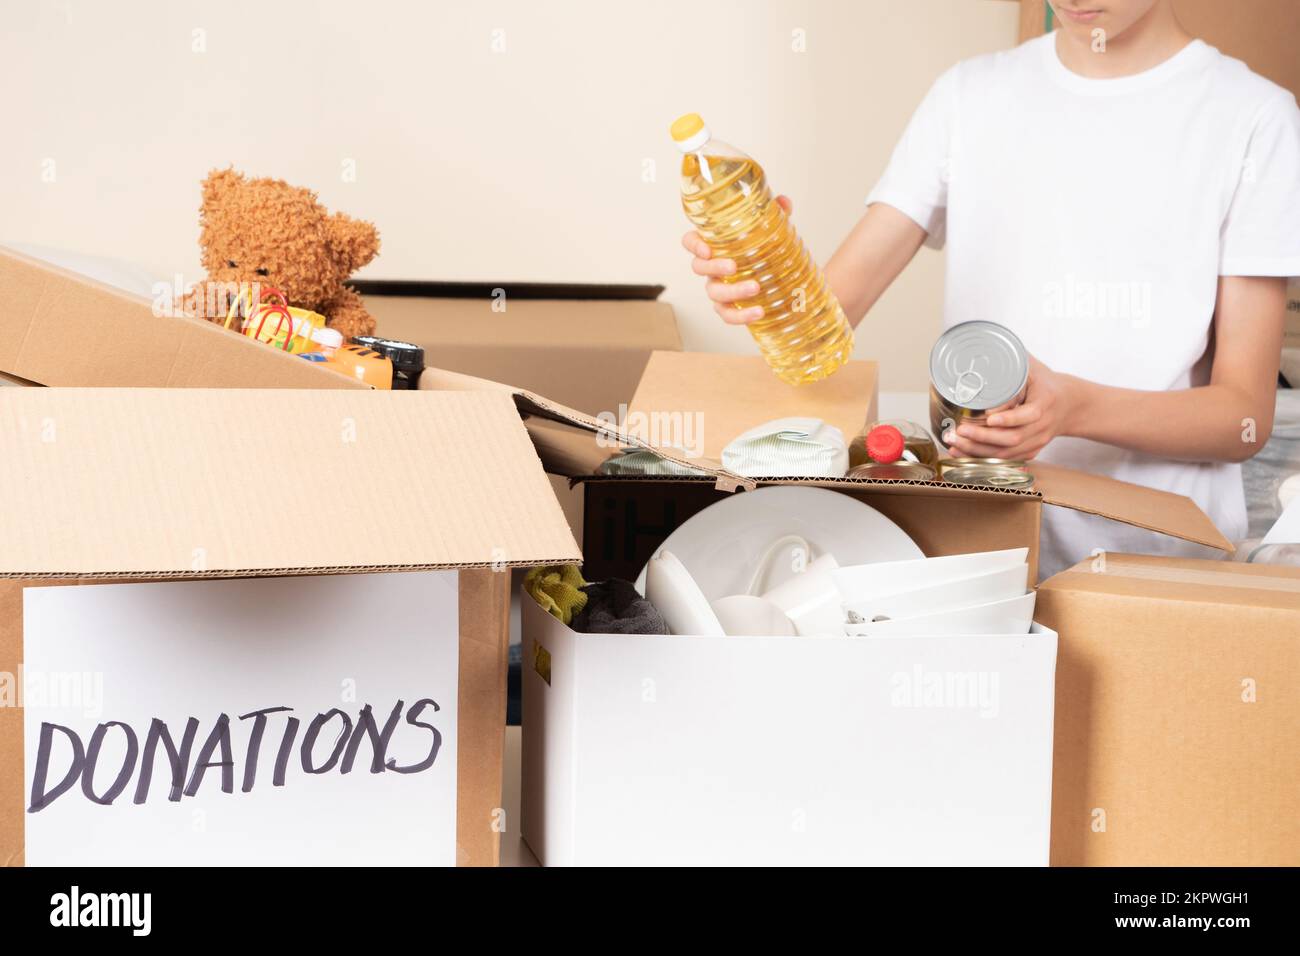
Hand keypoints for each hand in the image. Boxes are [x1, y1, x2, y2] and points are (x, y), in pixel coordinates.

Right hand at [681, 194, 791, 324]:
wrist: (780, 277)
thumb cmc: (764, 248)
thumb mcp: (769, 228)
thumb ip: (775, 213)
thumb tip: (784, 202)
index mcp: (714, 245)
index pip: (690, 242)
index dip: (693, 245)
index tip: (707, 249)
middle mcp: (711, 268)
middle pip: (698, 268)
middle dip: (714, 268)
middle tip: (734, 266)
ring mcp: (718, 288)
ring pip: (714, 293)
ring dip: (733, 291)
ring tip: (756, 287)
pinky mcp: (730, 308)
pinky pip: (727, 315)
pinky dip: (741, 317)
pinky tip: (759, 312)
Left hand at [942, 356, 1075, 459]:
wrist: (1070, 404)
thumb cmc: (1045, 383)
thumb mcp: (1032, 369)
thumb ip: (1012, 368)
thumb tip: (981, 363)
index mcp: (1046, 401)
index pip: (1030, 414)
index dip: (1009, 418)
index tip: (988, 417)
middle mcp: (1043, 425)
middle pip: (1013, 438)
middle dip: (983, 438)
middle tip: (959, 431)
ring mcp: (1037, 441)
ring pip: (1007, 453)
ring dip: (978, 451)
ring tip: (954, 443)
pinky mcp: (1031, 451)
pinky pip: (1006, 460)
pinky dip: (983, 458)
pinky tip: (963, 453)